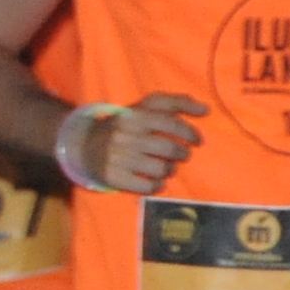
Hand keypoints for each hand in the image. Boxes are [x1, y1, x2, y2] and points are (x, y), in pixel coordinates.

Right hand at [86, 94, 207, 193]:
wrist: (84, 144)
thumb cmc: (124, 125)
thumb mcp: (144, 108)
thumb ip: (175, 103)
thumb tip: (206, 109)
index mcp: (135, 115)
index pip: (171, 122)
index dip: (190, 132)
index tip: (197, 140)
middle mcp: (125, 135)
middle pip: (169, 149)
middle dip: (182, 154)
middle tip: (182, 155)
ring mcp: (118, 157)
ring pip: (160, 169)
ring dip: (170, 170)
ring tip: (167, 167)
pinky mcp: (113, 176)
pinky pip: (147, 186)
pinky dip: (157, 185)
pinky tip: (156, 180)